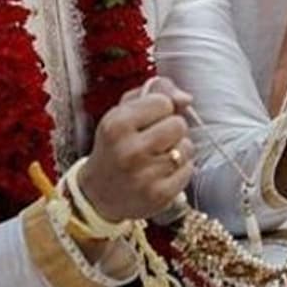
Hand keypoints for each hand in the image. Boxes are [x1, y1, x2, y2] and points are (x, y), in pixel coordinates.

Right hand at [80, 78, 194, 222]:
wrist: (98, 194)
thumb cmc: (117, 145)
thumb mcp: (125, 111)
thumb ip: (157, 91)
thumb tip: (186, 98)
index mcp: (116, 125)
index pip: (164, 102)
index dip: (161, 109)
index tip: (147, 121)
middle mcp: (128, 150)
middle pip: (179, 124)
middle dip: (171, 129)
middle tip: (154, 140)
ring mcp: (144, 175)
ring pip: (187, 147)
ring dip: (178, 149)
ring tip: (157, 156)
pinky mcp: (159, 194)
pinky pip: (189, 169)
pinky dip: (180, 169)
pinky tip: (161, 173)